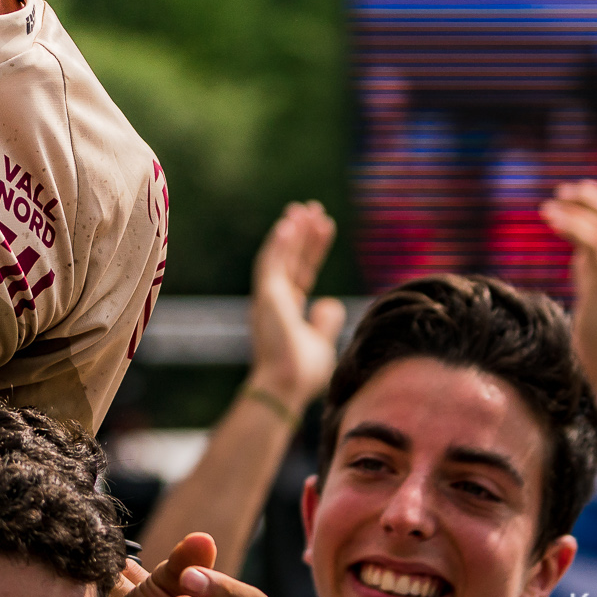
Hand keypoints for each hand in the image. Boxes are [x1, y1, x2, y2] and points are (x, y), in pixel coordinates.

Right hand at [245, 202, 346, 411]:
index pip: (302, 270)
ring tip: (304, 209)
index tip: (326, 226)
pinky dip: (278, 243)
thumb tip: (331, 301)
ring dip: (291, 232)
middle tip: (313, 209)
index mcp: (286, 309)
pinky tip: (288, 224)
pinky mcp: (265, 297)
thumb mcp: (321, 343)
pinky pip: (270, 263)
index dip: (313, 247)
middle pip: (291, 258)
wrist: (285, 387)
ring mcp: (268, 297)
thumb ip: (325, 322)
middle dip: (303, 233)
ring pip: (279, 255)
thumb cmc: (302, 373)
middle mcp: (274, 300)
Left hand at [538, 180, 596, 378]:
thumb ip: (590, 259)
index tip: (580, 187)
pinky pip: (593, 246)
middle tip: (563, 191)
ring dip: (576, 210)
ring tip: (549, 205)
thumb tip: (574, 234)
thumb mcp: (593, 283)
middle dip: (593, 198)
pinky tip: (551, 219)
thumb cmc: (594, 325)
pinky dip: (571, 226)